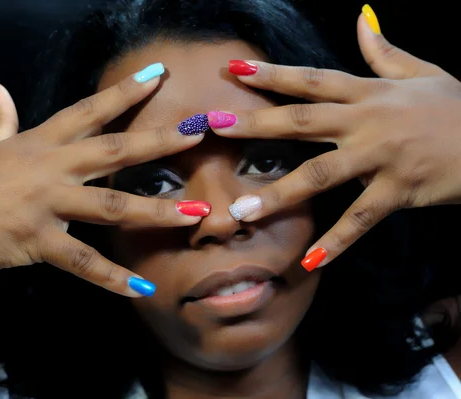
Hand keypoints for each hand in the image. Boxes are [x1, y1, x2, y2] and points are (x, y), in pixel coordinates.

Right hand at [0, 65, 205, 296]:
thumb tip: (0, 88)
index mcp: (37, 142)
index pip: (89, 110)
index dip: (125, 92)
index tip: (157, 77)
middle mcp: (48, 168)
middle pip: (113, 150)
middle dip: (158, 140)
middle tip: (198, 132)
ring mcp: (44, 204)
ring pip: (110, 205)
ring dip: (156, 209)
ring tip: (196, 212)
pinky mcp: (35, 241)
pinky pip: (81, 262)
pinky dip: (111, 279)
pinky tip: (142, 289)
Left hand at [207, 5, 460, 269]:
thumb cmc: (456, 107)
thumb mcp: (421, 71)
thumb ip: (384, 51)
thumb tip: (362, 17)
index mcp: (368, 93)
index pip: (310, 79)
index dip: (271, 74)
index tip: (233, 69)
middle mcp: (367, 122)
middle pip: (301, 120)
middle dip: (256, 123)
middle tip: (215, 125)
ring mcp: (381, 157)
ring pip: (321, 175)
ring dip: (279, 194)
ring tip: (241, 211)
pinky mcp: (399, 190)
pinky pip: (360, 219)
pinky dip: (336, 241)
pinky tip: (309, 260)